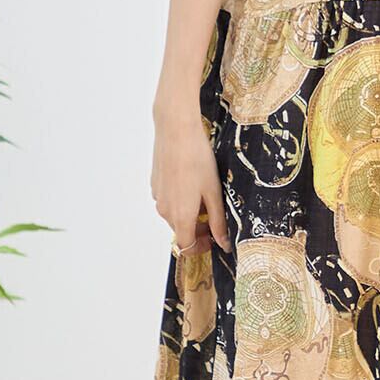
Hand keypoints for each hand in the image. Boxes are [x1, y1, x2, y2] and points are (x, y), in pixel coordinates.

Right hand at [150, 106, 231, 255]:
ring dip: (189, 213)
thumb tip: (224, 243)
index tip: (214, 237)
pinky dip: (180, 200)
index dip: (201, 246)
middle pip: (181, 231)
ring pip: (174, 215)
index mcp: (180, 216)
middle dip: (198, 228)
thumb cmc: (198, 160)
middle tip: (215, 213)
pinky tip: (192, 181)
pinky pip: (168, 201)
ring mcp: (157, 197)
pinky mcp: (155, 185)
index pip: (186, 247)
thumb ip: (218, 221)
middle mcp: (165, 211)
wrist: (176, 132)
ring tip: (205, 193)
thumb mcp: (214, 192)